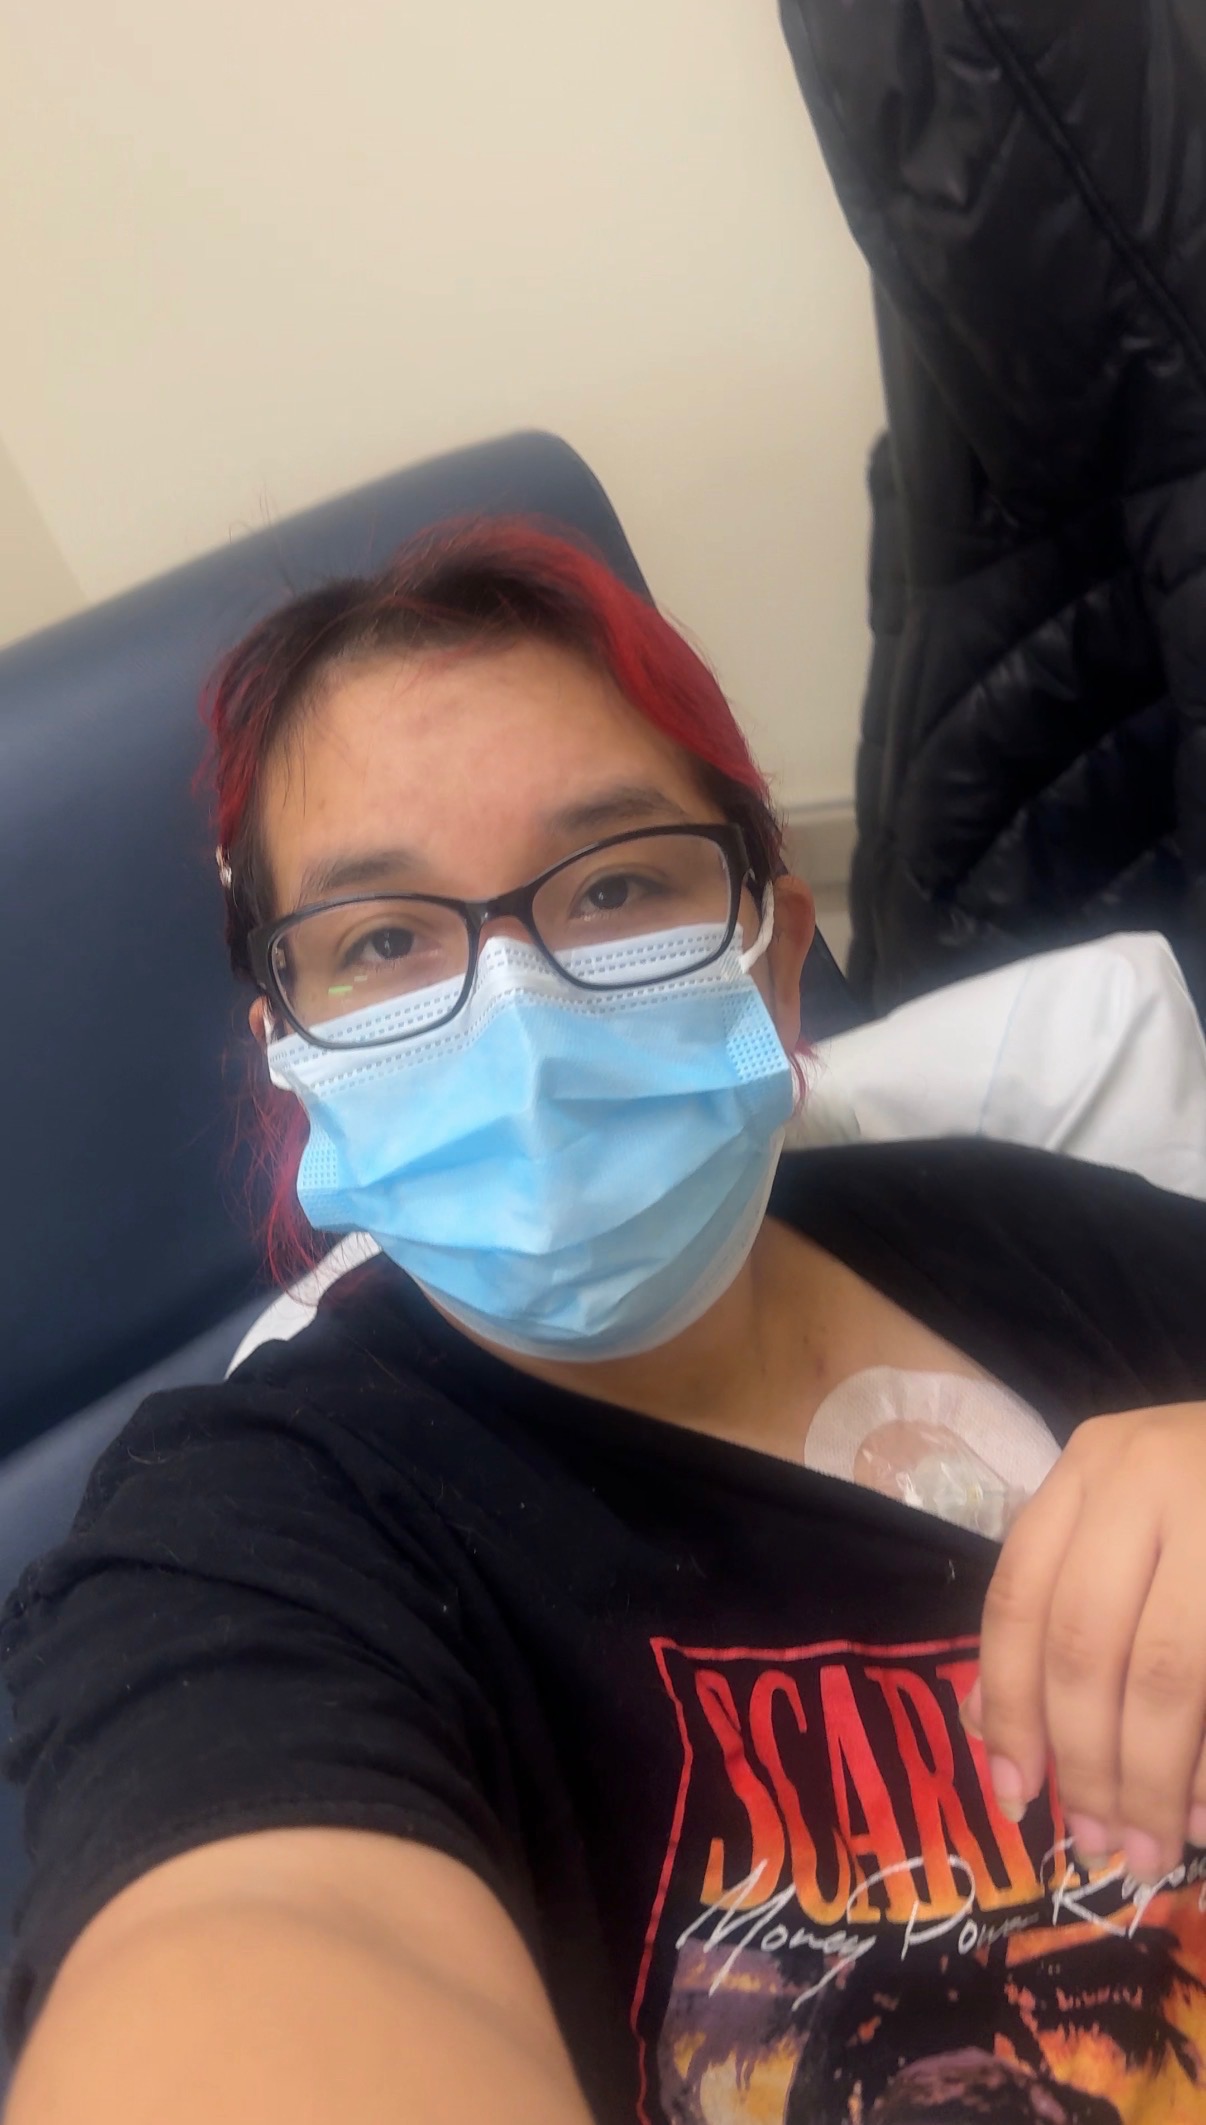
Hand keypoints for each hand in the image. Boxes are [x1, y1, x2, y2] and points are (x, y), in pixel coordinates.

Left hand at [960, 1402, 1205, 1885]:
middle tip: (1098, 1843)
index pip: (1021, 1597)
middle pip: (1086, 1643)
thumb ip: (1058, 1600)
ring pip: (1165, 1672)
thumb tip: (983, 1724)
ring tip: (1152, 1848)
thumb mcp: (1125, 1515)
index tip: (1014, 1794)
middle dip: (1086, 1760)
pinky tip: (1204, 1813)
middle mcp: (1146, 1478)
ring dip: (1153, 1778)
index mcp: (1090, 1468)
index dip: (1010, 1705)